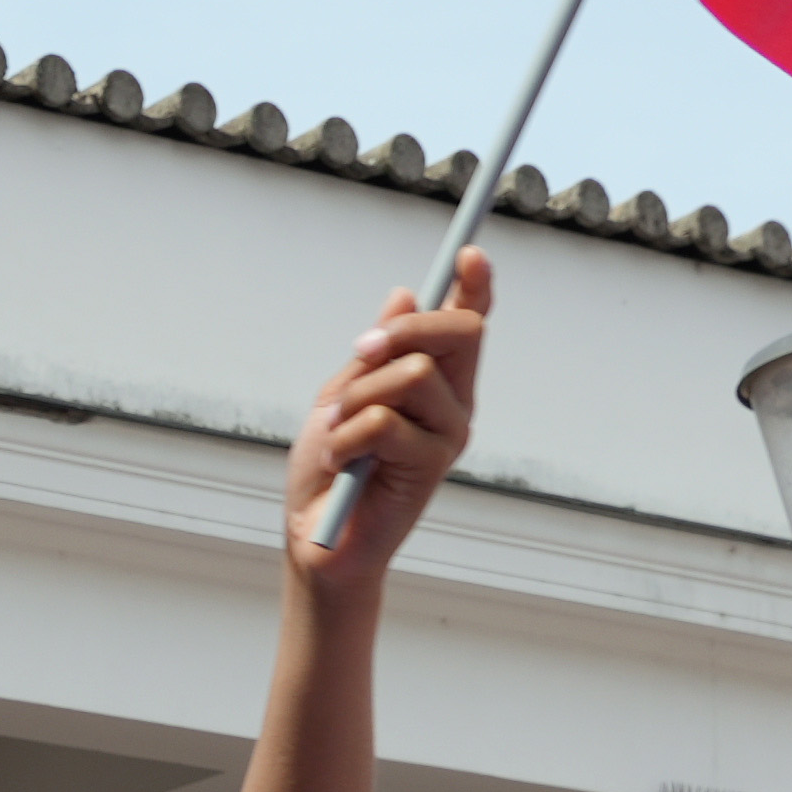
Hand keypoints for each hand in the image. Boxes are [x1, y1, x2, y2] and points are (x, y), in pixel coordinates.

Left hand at [285, 254, 492, 579]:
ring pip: (412, 374)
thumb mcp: (341, 395)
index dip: (473, 287)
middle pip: (458, 332)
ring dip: (356, 400)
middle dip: (403, 332)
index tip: (469, 254)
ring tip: (340, 434)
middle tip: (360, 353)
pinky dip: (347, 437)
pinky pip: (385, 420)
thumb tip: (404, 295)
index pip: (467, 324)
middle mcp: (453, 403)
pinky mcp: (431, 466)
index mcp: (436, 380)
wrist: (318, 537)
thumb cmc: (329, 469)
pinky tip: (342, 463)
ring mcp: (448, 434)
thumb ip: (374, 354)